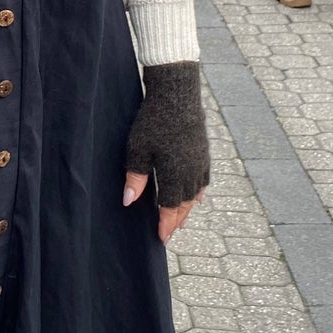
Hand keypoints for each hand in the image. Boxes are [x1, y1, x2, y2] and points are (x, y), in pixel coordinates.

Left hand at [123, 61, 209, 241]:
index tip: (161, 238)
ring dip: (187, 209)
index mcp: (174, 175)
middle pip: (185, 204)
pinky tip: (197, 197)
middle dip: (176, 220)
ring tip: (181, 220)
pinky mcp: (203, 151)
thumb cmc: (153, 122)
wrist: (177, 94)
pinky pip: (203, 180)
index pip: (170, 208)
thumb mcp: (138, 150)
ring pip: (195, 194)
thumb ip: (135, 178)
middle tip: (170, 233)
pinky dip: (199, 192)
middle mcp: (191, 172)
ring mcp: (200, 161)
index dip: (165, 224)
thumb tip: (129, 203)